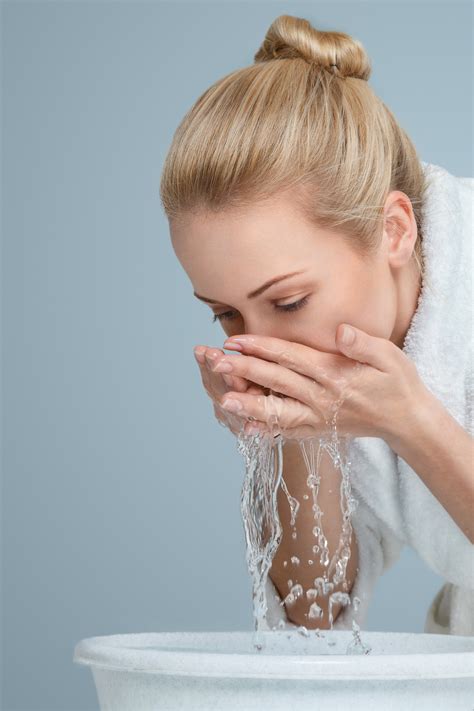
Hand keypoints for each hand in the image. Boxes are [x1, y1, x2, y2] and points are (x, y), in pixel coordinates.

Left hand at [207, 323, 427, 441]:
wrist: (407, 421)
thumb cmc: (398, 383)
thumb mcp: (389, 357)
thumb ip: (363, 344)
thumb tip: (340, 331)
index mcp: (334, 374)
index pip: (290, 357)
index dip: (261, 347)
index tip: (236, 340)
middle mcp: (321, 398)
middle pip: (276, 381)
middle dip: (244, 371)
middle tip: (215, 363)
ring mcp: (318, 418)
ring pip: (277, 411)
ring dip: (248, 405)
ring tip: (222, 401)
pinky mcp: (318, 430)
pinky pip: (289, 432)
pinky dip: (267, 431)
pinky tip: (247, 430)